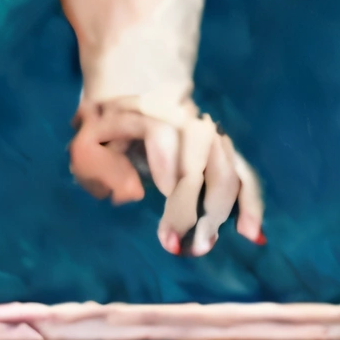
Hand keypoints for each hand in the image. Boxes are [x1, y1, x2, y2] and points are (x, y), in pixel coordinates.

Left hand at [70, 90, 264, 256]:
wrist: (137, 93)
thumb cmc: (106, 127)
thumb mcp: (86, 140)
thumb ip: (98, 162)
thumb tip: (133, 193)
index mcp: (151, 111)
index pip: (164, 133)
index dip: (165, 166)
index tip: (161, 193)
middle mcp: (190, 122)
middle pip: (199, 163)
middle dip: (190, 206)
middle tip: (174, 243)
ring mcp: (213, 137)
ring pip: (226, 174)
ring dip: (217, 213)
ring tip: (202, 246)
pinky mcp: (227, 152)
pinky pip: (245, 177)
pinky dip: (250, 205)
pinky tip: (252, 235)